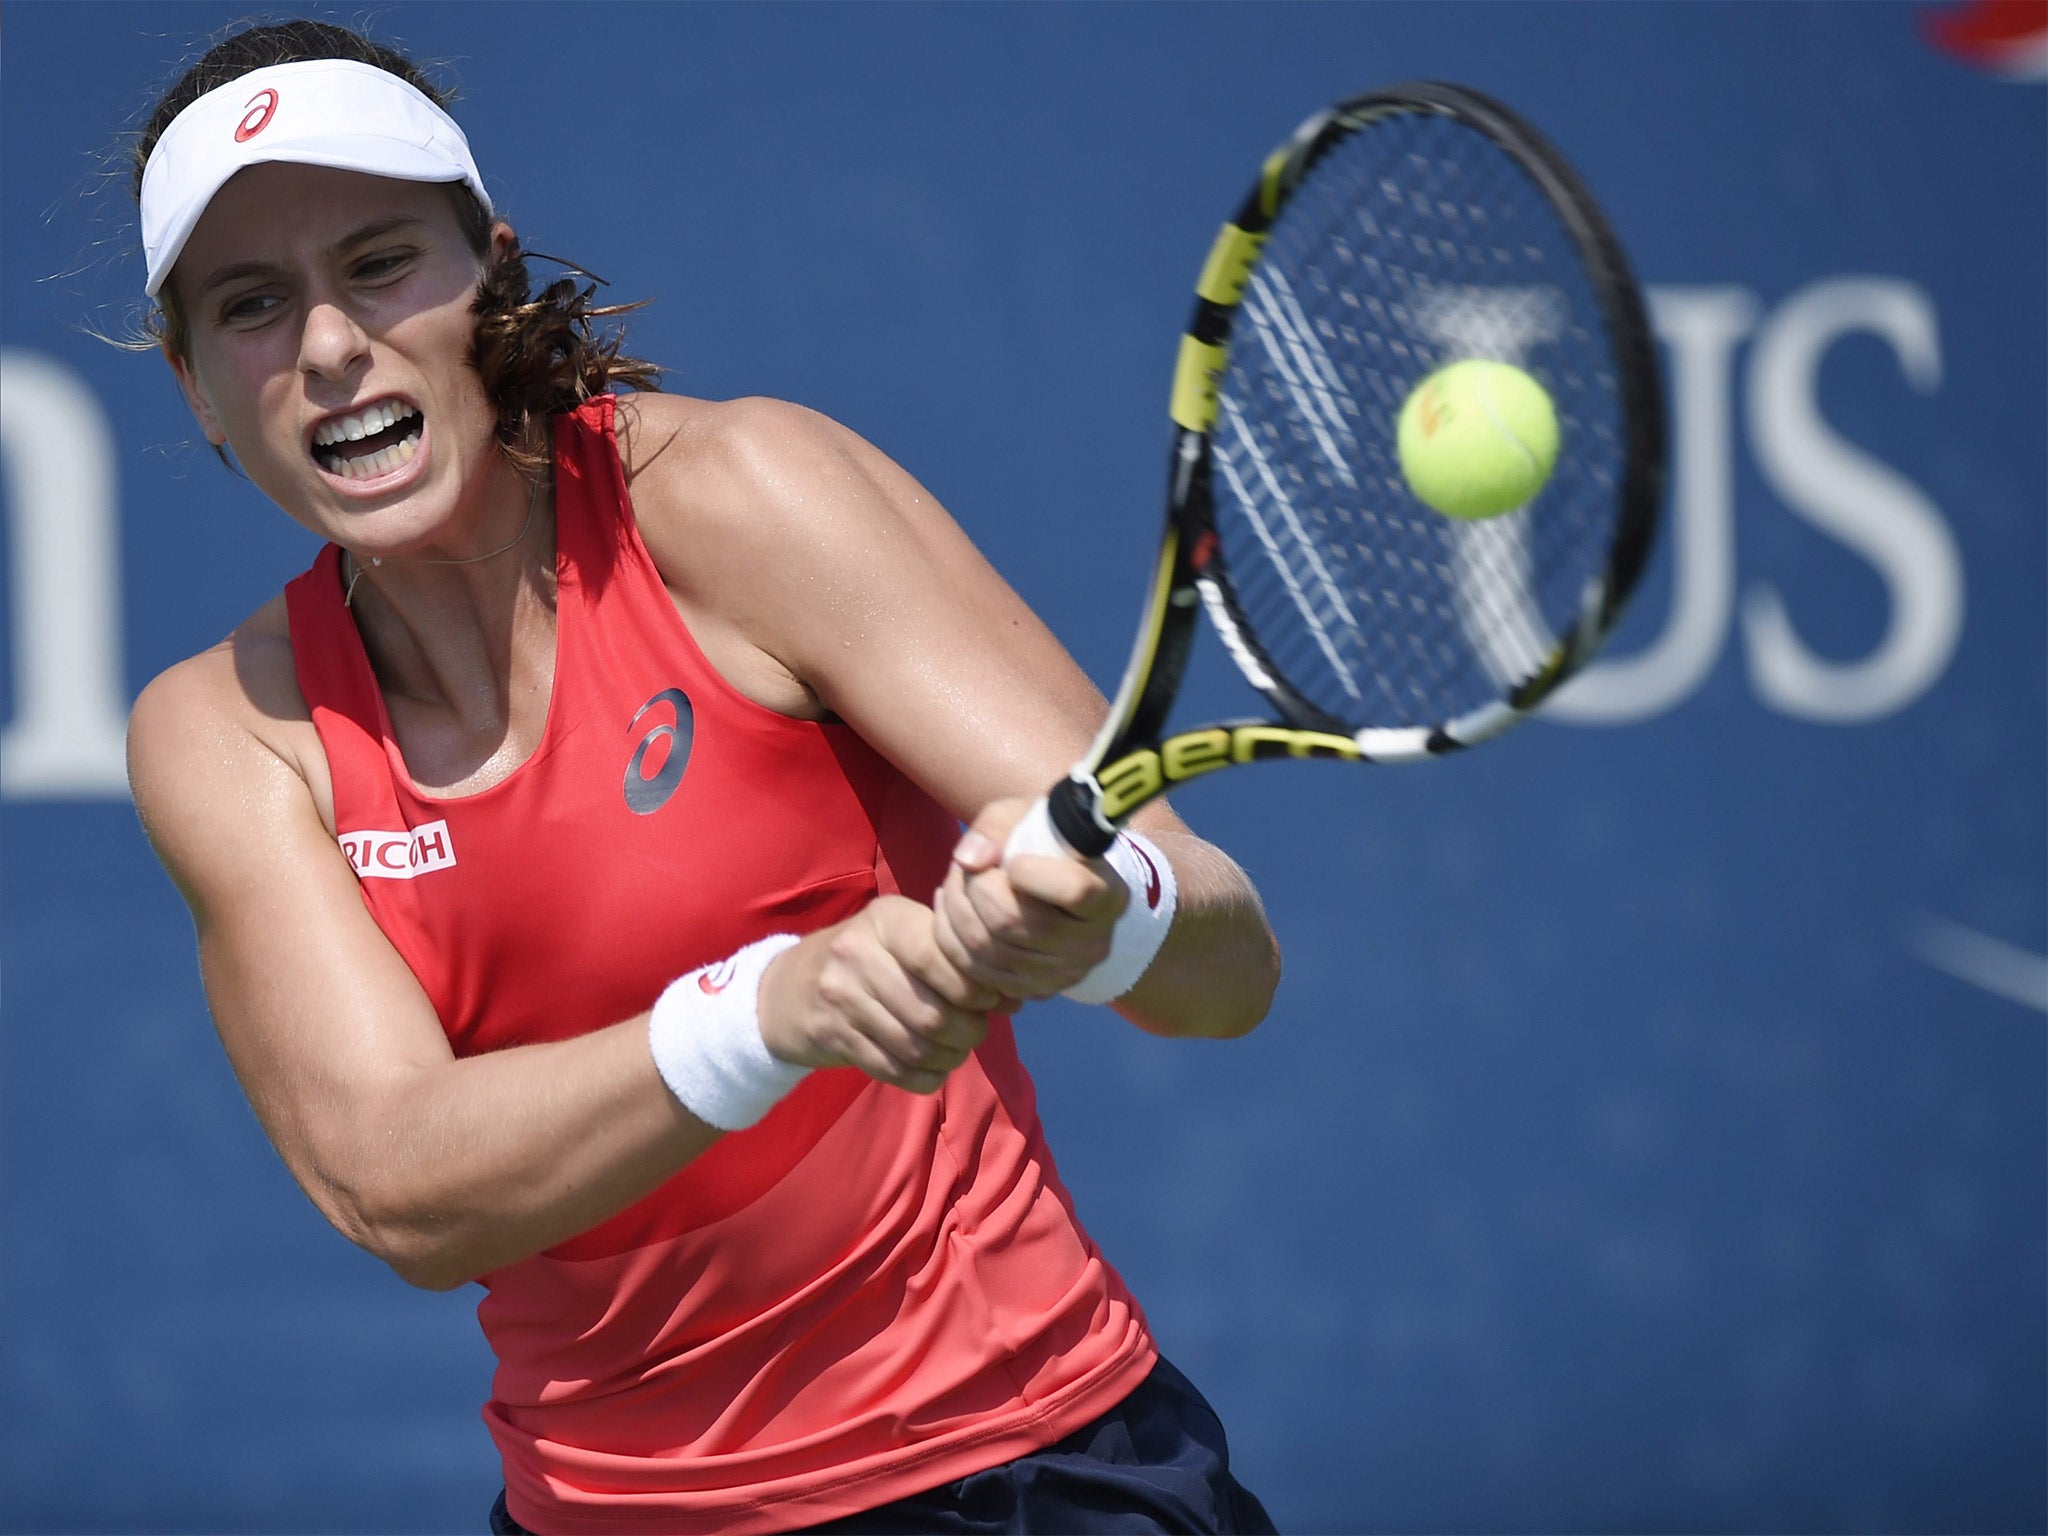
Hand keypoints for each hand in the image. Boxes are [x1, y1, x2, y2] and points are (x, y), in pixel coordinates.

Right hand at [757, 896, 997, 1093]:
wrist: (786, 990)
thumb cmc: (865, 958)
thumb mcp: (900, 936)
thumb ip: (952, 958)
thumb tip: (1015, 996)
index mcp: (885, 919)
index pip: (936, 955)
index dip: (972, 987)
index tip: (988, 1001)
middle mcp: (857, 953)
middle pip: (931, 1011)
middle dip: (967, 1031)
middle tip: (976, 1033)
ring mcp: (840, 997)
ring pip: (915, 1045)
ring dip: (948, 1057)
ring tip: (957, 1050)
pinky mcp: (832, 1036)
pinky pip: (893, 1069)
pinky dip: (924, 1076)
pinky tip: (933, 1068)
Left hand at [931, 797, 1128, 1003]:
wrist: (1063, 888)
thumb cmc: (1048, 844)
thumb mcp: (1029, 816)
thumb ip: (998, 826)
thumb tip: (967, 860)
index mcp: (1107, 895)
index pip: (1074, 891)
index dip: (1032, 874)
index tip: (1015, 859)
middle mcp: (1093, 942)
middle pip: (1012, 922)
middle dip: (974, 888)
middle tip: (965, 867)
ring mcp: (1064, 973)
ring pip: (987, 950)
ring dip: (955, 911)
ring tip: (954, 884)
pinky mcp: (1033, 990)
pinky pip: (976, 973)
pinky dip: (952, 940)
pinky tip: (953, 910)